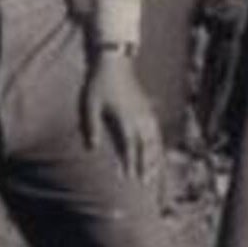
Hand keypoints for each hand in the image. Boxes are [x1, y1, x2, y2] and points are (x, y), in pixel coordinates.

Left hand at [80, 49, 163, 182]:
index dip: (131, 164)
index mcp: (126, 118)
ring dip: (156, 158)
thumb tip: (92, 149)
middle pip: (147, 147)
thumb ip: (91, 127)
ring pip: (155, 140)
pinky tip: (157, 152)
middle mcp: (140, 118)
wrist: (114, 61)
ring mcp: (146, 113)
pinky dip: (158, 145)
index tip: (130, 180)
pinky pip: (156, 131)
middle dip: (147, 167)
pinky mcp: (147, 108)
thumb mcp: (89, 105)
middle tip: (147, 184)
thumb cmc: (98, 83)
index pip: (130, 147)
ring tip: (156, 174)